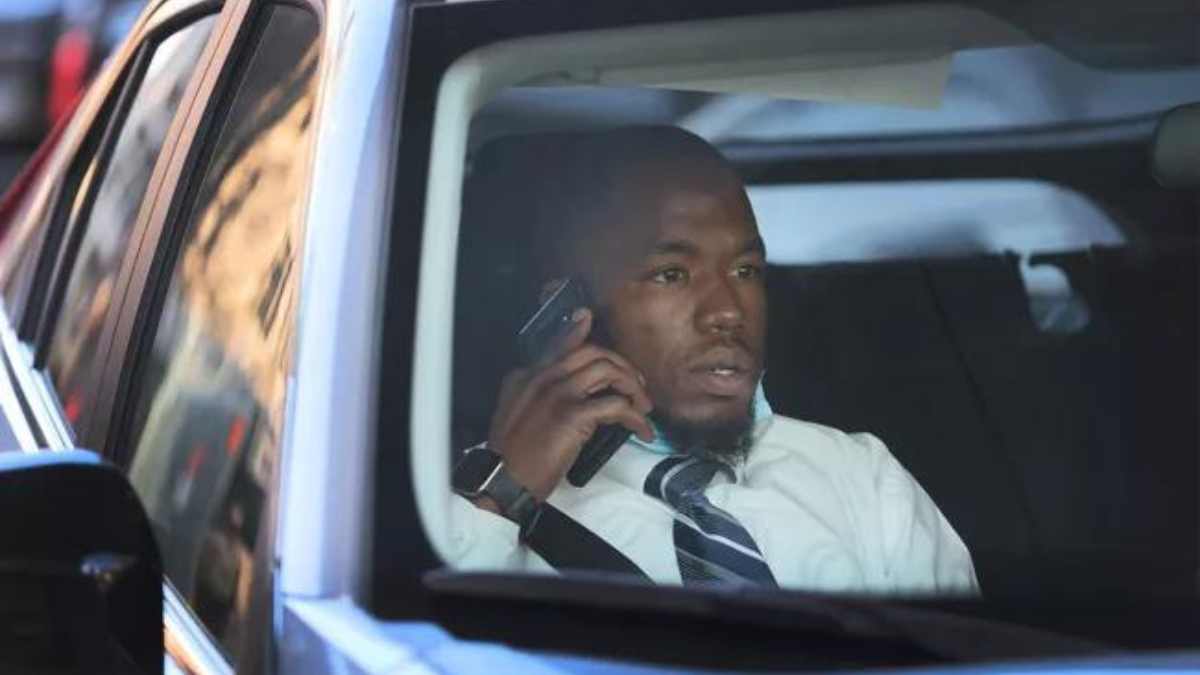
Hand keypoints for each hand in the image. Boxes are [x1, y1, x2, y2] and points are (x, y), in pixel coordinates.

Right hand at [486, 308, 653, 500]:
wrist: (502, 479)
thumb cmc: (510, 456)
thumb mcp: (514, 415)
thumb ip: (531, 394)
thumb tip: (560, 392)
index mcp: (526, 376)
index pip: (559, 346)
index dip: (577, 330)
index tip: (587, 317)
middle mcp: (542, 378)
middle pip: (593, 353)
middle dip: (622, 366)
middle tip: (636, 387)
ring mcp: (558, 394)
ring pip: (609, 371)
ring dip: (633, 388)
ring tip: (643, 408)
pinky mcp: (573, 415)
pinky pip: (617, 406)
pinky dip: (636, 418)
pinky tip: (642, 431)